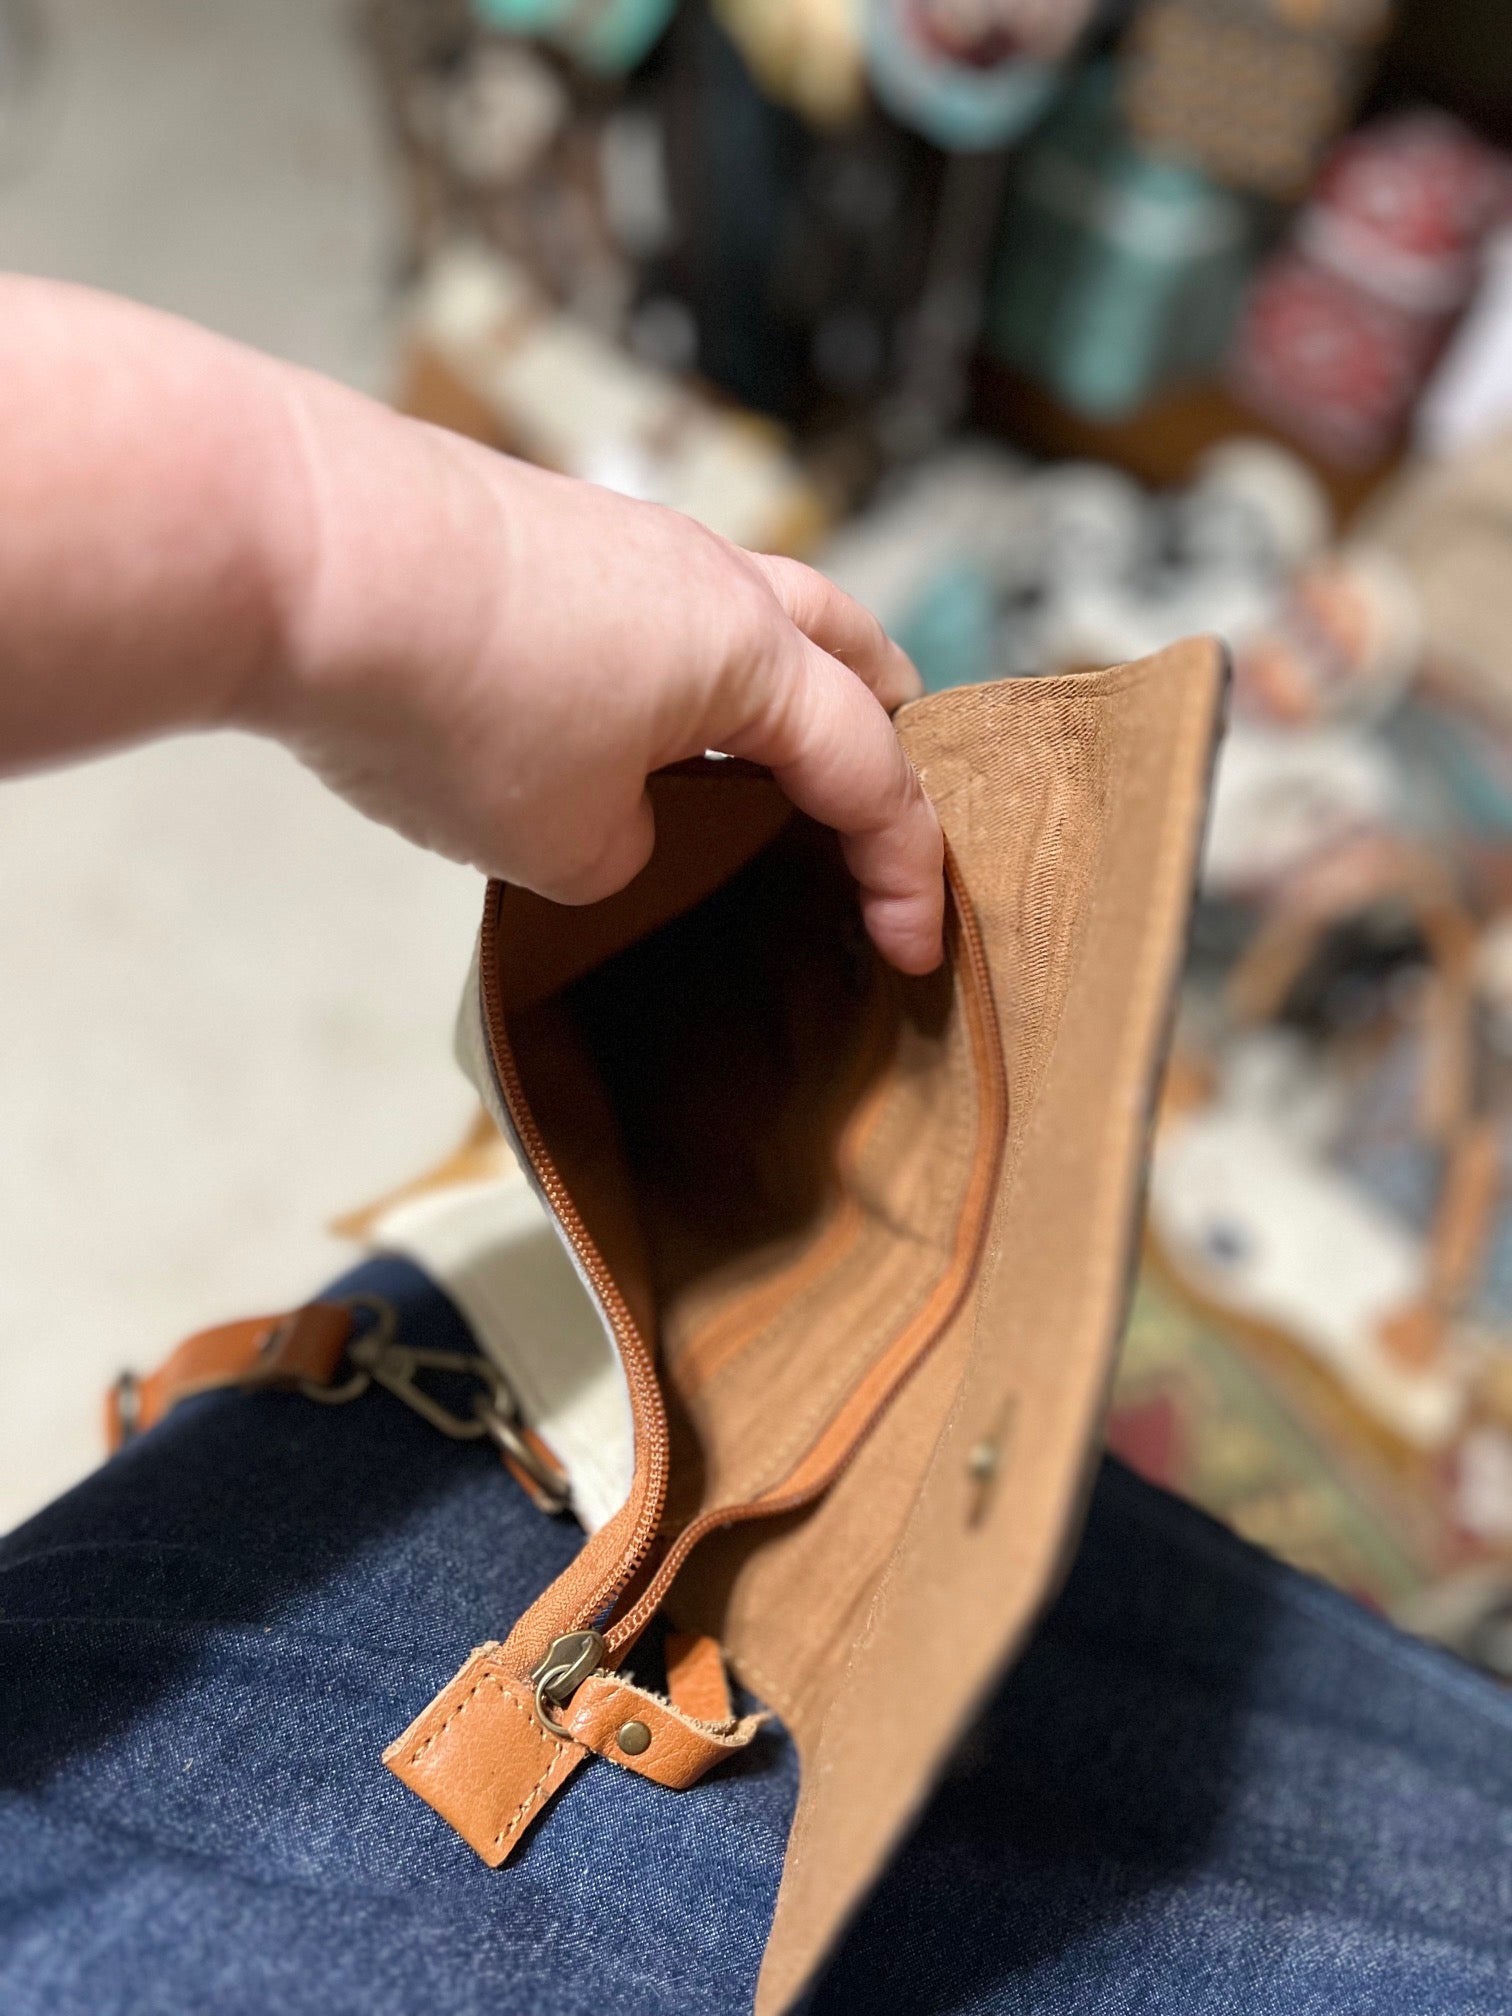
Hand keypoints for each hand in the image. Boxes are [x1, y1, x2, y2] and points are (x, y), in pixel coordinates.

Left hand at [253, 416, 942, 973]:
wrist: (304, 552)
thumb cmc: (451, 699)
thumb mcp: (564, 843)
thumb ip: (631, 854)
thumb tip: (622, 823)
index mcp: (752, 655)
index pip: (871, 772)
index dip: (904, 871)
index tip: (912, 948)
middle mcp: (709, 576)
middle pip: (845, 645)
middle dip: (879, 729)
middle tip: (875, 803)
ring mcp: (624, 537)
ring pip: (750, 607)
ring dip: (776, 686)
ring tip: (751, 762)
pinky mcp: (544, 526)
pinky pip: (655, 600)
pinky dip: (680, 664)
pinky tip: (623, 720)